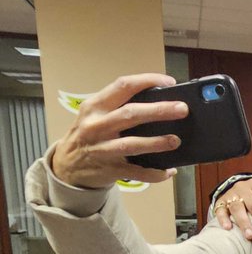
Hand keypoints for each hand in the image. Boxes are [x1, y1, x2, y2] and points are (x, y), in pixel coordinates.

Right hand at [50, 73, 187, 188]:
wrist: (66, 165)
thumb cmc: (88, 135)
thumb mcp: (95, 114)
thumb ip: (119, 106)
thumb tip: (161, 102)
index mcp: (95, 106)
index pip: (122, 86)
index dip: (147, 81)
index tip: (169, 82)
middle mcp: (97, 126)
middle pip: (130, 114)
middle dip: (159, 110)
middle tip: (182, 109)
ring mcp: (103, 149)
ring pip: (132, 144)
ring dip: (156, 142)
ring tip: (176, 140)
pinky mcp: (110, 170)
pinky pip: (136, 172)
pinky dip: (154, 173)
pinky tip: (169, 170)